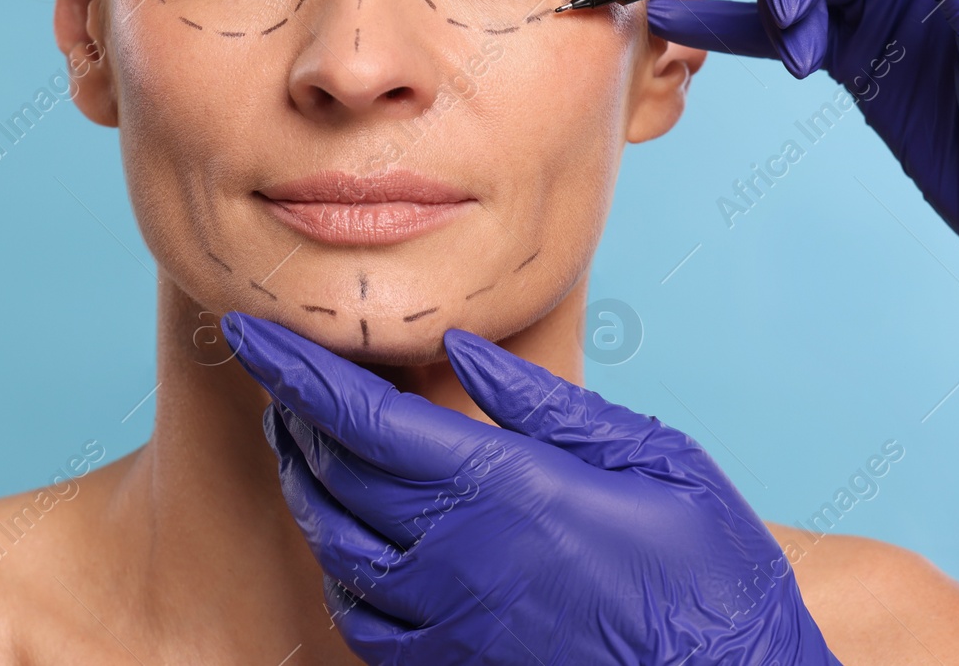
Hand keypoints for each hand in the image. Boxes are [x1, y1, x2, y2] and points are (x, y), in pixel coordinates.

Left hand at [221, 311, 840, 664]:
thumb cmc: (712, 574)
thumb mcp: (657, 461)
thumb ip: (548, 405)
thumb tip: (461, 350)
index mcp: (507, 491)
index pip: (363, 417)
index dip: (294, 369)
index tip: (246, 330)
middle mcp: (459, 559)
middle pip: (333, 475)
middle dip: (295, 415)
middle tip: (284, 374)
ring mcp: (449, 628)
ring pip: (334, 547)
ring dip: (305, 486)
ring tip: (304, 444)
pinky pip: (360, 621)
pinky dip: (339, 567)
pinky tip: (350, 541)